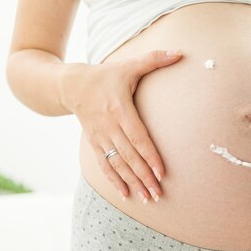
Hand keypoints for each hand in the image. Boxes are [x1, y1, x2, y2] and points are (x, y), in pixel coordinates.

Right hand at [64, 49, 182, 202]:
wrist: (69, 85)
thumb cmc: (104, 76)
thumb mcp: (127, 66)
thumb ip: (154, 60)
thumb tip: (180, 52)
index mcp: (120, 109)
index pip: (137, 137)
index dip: (149, 155)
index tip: (162, 172)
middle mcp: (109, 127)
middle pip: (129, 156)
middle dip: (144, 176)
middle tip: (159, 194)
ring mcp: (100, 137)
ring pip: (118, 164)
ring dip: (133, 183)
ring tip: (148, 198)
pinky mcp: (94, 144)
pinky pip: (104, 166)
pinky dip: (115, 181)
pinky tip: (126, 195)